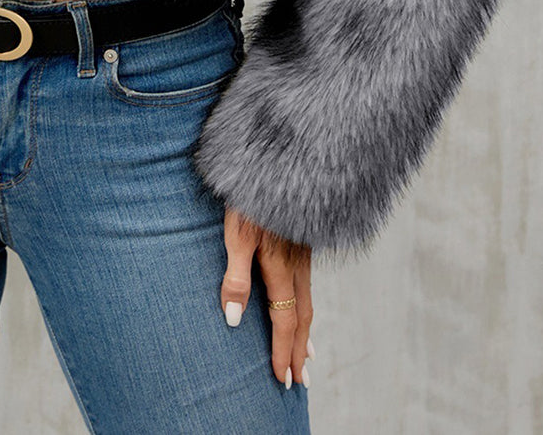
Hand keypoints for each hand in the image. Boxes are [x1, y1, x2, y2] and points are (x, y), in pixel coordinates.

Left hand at [220, 209, 313, 388]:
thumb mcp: (235, 232)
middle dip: (299, 351)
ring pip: (308, 300)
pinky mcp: (301, 239)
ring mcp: (302, 251)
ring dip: (306, 333)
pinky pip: (308, 283)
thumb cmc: (250, 195)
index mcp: (280, 266)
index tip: (283, 379)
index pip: (285, 320)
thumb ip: (236, 276)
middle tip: (300, 383)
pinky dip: (306, 306)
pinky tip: (303, 306)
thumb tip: (235, 321)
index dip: (283, 351)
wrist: (277, 157)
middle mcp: (297, 263)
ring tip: (308, 358)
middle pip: (301, 316)